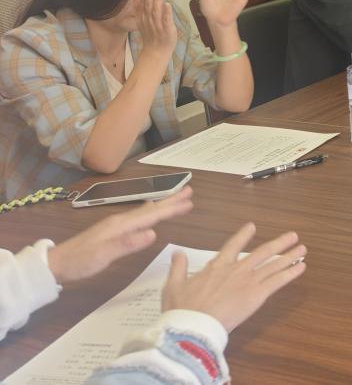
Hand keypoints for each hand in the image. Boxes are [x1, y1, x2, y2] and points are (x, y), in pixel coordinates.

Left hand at [47, 187, 192, 284]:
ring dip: (162, 205)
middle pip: (150, 209)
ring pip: (144, 212)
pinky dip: (149, 213)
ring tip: (176, 199)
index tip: (189, 202)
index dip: (170, 208)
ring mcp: (115, 225)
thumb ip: (127, 244)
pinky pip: (138, 218)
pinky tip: (150, 214)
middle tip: (189, 191)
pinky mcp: (112, 231)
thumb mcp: (103, 256)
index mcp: (120, 225)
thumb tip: (153, 233)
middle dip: (170, 201)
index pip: (151, 215)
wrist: (56, 264)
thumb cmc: (80, 261)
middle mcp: (120, 221)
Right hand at [137, 0, 177, 64]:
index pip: (142, 2)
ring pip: (157, 10)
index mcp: (143, 17)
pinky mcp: (167, 29)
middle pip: (149, 4)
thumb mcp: (141, 21)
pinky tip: (168, 4)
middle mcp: (149, 20)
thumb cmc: (151, 35)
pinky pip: (166, 20)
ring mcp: (158, 25)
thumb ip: (139, 8)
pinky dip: (167, 13)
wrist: (155, 52)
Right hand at [163, 223, 305, 333]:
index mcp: (217, 266)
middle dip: (279, 243)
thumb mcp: (173, 286)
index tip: (252, 226)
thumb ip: (178, 268)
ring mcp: (249, 281)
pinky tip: (301, 266)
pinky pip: (278, 281)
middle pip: (262, 252)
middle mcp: (236, 269)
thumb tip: (177, 253)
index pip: (233, 245)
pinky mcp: (257, 295)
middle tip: (292, 236)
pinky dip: (290, 272)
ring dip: (289, 255)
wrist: (193, 325)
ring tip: (302, 248)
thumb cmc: (182, 309)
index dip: (243, 235)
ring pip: (273, 264)